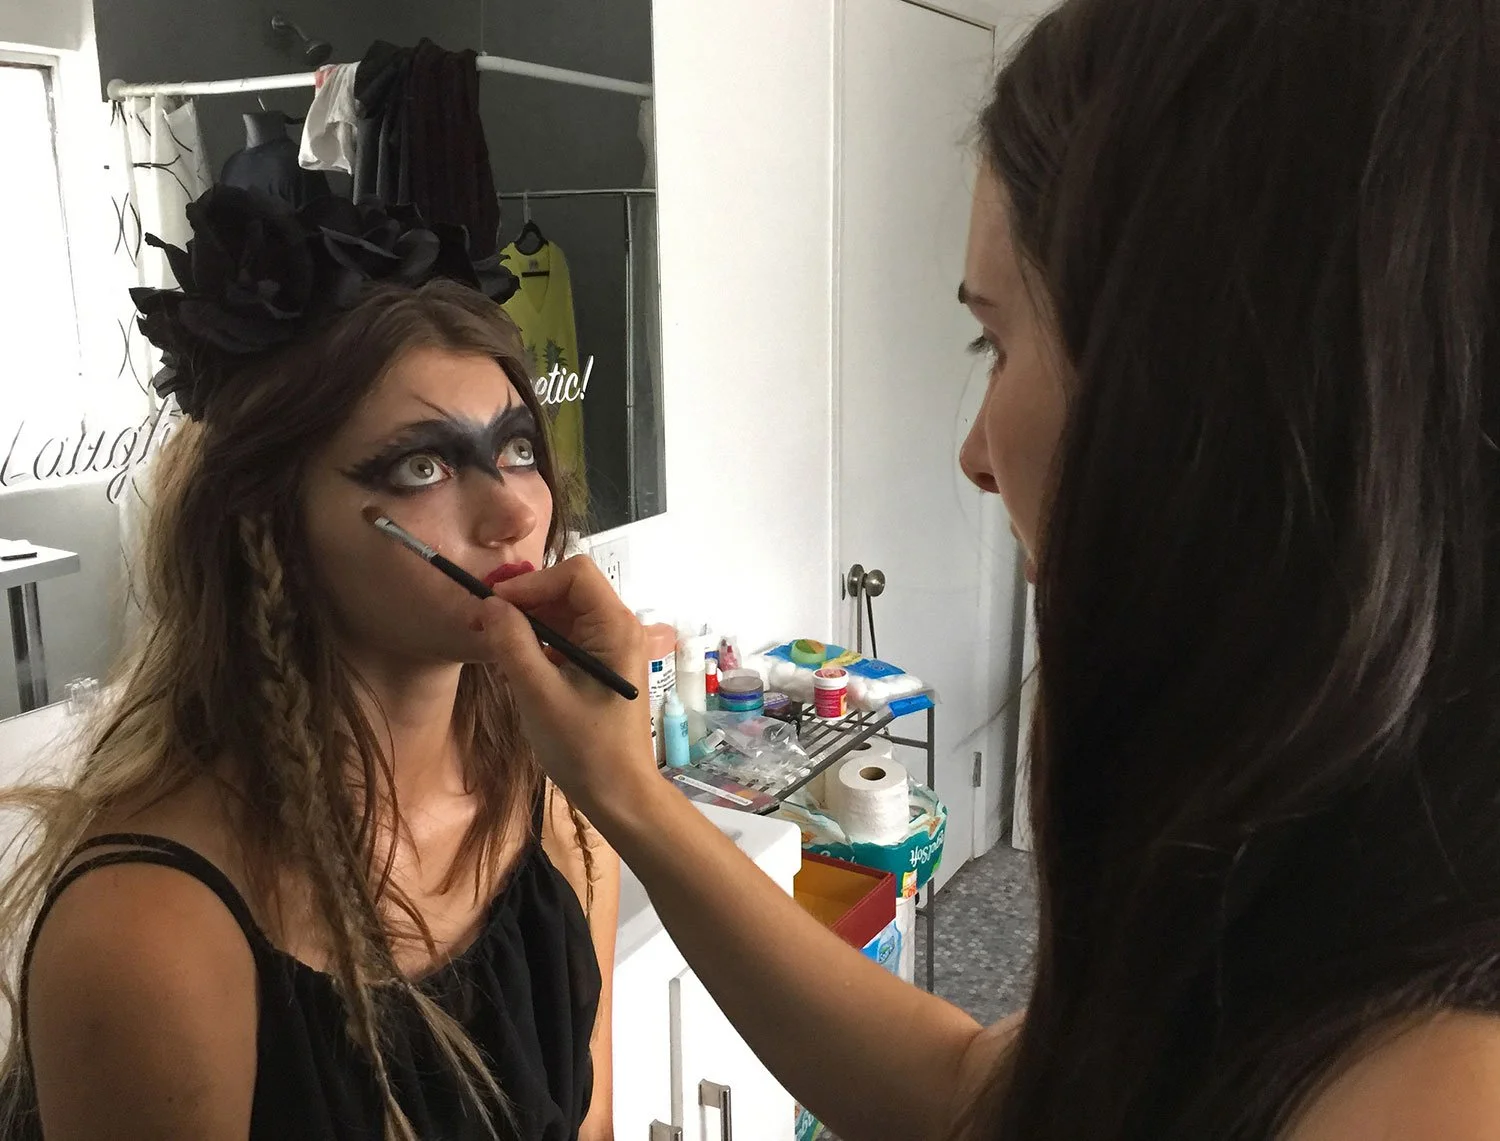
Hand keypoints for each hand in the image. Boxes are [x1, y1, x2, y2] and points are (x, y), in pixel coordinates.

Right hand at [478, 556, 656, 814]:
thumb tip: (489, 604)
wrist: (618, 794)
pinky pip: (565, 640)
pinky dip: (537, 645)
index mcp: (615, 627)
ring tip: (494, 649)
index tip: (494, 606)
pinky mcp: (599, 667)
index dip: (531, 582)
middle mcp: (618, 629)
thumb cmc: (584, 747)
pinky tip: (513, 667)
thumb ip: (513, 643)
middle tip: (483, 626)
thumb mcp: (539, 694)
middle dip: (524, 603)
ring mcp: (610, 648)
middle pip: (566, 591)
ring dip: (527, 626)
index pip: (574, 574)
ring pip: (562, 615)